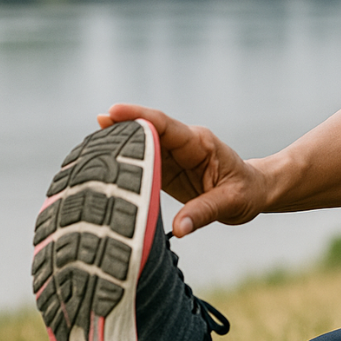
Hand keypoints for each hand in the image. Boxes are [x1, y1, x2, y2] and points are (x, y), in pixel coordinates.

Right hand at [98, 104, 268, 236]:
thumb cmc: (246, 192)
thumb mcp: (232, 202)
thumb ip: (205, 212)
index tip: (111, 112)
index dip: (137, 117)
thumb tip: (180, 228)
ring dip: (116, 148)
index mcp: (199, 143)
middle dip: (118, 129)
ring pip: (140, 146)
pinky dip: (122, 166)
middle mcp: (183, 145)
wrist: (253, 192)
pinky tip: (100, 168)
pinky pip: (141, 163)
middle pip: (146, 131)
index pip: (165, 126)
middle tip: (89, 135)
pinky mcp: (164, 170)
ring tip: (86, 152)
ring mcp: (172, 156)